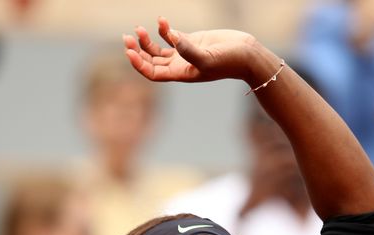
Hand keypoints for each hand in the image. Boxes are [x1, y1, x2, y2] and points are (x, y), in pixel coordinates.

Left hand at [123, 17, 259, 82]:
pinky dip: (163, 29)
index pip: (152, 73)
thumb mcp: (208, 58)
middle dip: (137, 50)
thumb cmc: (229, 62)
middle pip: (150, 61)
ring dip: (145, 40)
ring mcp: (184, 53)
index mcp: (180, 74)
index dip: (139, 64)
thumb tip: (171, 37)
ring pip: (157, 49)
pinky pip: (170, 36)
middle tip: (127, 38)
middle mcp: (179, 66)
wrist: (247, 55)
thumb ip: (188, 50)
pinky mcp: (191, 41)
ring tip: (137, 28)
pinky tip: (161, 20)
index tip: (129, 52)